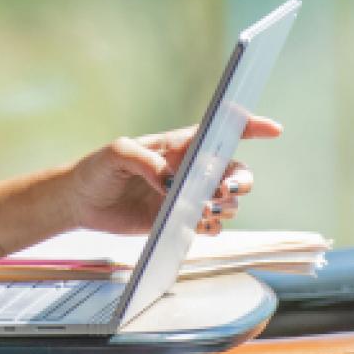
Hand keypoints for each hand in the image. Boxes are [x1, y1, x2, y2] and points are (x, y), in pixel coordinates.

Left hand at [59, 115, 283, 236]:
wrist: (79, 203)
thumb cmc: (96, 169)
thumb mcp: (116, 153)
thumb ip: (145, 160)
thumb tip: (171, 180)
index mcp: (178, 146)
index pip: (220, 131)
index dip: (250, 127)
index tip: (273, 129)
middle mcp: (188, 170)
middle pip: (234, 172)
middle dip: (242, 181)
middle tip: (224, 190)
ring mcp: (185, 197)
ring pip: (226, 202)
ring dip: (226, 207)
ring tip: (205, 210)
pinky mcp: (176, 221)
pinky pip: (208, 226)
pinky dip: (212, 227)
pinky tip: (200, 226)